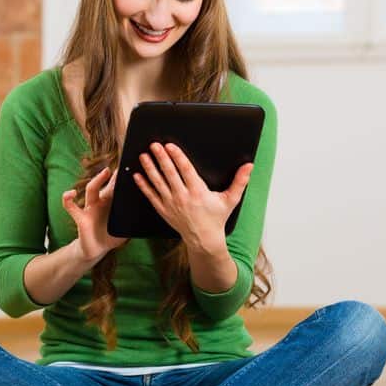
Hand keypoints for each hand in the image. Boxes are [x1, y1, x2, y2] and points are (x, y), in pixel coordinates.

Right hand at [61, 166, 128, 266]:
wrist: (97, 250)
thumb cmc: (112, 236)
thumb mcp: (126, 228)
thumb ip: (135, 220)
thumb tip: (152, 212)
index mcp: (113, 203)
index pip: (119, 186)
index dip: (124, 177)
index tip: (134, 166)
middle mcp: (101, 201)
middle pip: (107, 184)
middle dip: (115, 175)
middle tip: (125, 163)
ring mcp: (90, 208)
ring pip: (91, 190)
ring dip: (98, 180)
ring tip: (106, 172)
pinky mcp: (81, 217)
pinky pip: (71, 207)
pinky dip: (68, 199)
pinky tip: (71, 193)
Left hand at [133, 142, 253, 247]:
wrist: (204, 240)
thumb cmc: (217, 218)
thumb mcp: (230, 200)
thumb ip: (239, 181)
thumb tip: (249, 166)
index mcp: (198, 192)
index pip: (185, 170)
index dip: (177, 156)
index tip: (170, 146)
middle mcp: (183, 197)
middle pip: (169, 173)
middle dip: (161, 158)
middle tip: (154, 145)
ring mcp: (171, 204)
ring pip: (158, 183)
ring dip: (150, 168)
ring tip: (143, 156)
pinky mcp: (164, 210)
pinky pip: (151, 196)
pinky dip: (144, 186)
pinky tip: (137, 175)